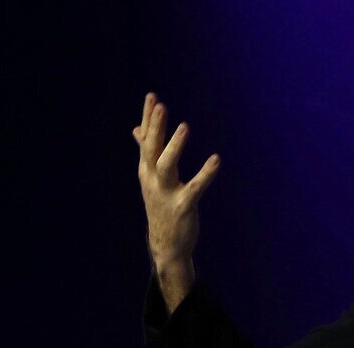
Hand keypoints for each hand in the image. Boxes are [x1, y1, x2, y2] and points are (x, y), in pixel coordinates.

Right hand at [133, 92, 219, 310]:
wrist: (166, 244)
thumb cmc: (161, 207)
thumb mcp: (151, 178)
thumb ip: (146, 153)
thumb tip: (136, 130)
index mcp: (146, 171)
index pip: (145, 140)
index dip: (148, 118)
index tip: (152, 96)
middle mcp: (152, 180)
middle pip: (151, 149)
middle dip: (155, 127)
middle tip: (160, 105)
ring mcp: (166, 193)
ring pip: (166, 165)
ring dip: (174, 146)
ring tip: (185, 126)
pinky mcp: (183, 206)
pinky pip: (196, 187)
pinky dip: (206, 173)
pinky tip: (217, 159)